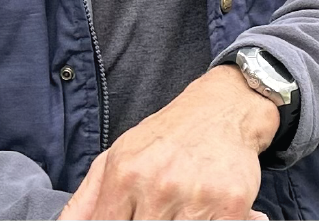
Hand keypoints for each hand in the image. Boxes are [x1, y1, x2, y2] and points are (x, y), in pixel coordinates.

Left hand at [57, 64, 279, 220]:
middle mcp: (159, 184)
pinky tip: (208, 212)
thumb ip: (86, 200)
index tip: (130, 220)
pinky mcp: (232, 203)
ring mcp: (197, 196)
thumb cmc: (164, 138)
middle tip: (158, 211)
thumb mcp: (117, 157)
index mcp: (125, 175)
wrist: (222, 109)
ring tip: (183, 208)